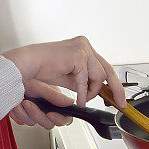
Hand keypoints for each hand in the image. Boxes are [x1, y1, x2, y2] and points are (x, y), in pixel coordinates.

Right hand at [3, 35, 126, 111]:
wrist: (28, 63)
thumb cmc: (43, 68)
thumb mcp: (70, 77)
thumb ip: (84, 81)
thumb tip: (96, 91)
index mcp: (83, 47)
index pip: (104, 66)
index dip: (113, 83)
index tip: (118, 96)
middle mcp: (85, 45)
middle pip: (108, 69)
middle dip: (116, 89)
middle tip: (121, 103)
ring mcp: (82, 48)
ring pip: (99, 76)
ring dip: (92, 92)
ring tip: (83, 99)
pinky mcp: (78, 54)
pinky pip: (86, 79)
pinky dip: (83, 92)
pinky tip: (80, 100)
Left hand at [9, 80, 73, 129]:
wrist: (7, 82)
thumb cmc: (23, 79)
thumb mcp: (41, 86)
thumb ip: (55, 96)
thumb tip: (70, 102)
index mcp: (54, 102)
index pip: (65, 118)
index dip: (59, 119)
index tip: (50, 114)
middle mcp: (46, 109)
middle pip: (49, 124)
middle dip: (38, 114)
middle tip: (30, 104)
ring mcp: (34, 114)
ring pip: (34, 123)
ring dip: (26, 113)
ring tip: (21, 101)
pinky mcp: (24, 116)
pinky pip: (23, 122)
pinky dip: (19, 113)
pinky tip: (17, 104)